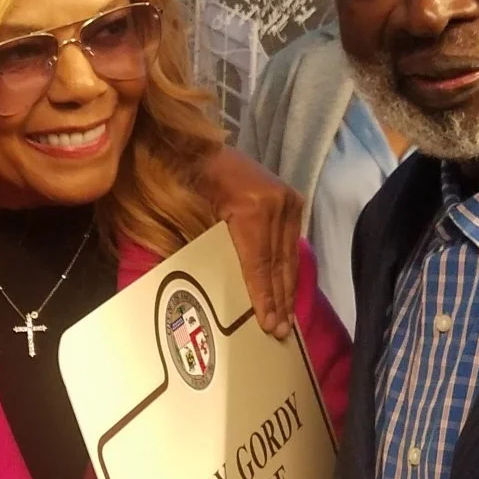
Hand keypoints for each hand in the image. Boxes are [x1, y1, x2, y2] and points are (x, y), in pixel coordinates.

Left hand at [198, 146, 301, 338]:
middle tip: (280, 331)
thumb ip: (212, 251)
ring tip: (287, 320)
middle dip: (279, 300)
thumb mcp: (192, 216)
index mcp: (251, 209)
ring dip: (288, 290)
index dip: (264, 296)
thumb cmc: (186, 180)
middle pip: (278, 263)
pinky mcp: (292, 200)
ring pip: (289, 256)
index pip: (259, 263)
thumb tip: (224, 291)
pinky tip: (288, 291)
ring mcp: (287, 201)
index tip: (267, 323)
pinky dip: (289, 269)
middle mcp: (276, 205)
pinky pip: (291, 243)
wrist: (199, 147)